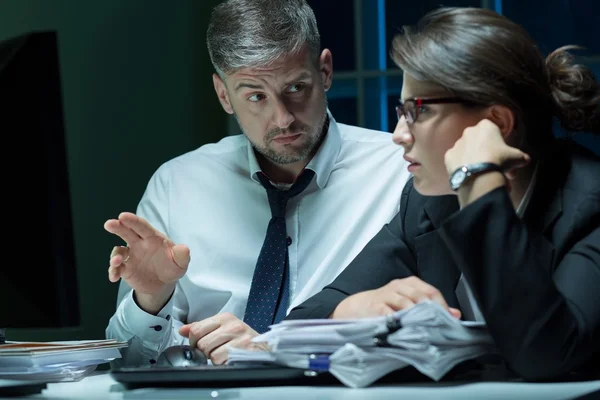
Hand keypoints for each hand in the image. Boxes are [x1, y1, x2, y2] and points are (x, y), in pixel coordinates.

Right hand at [104, 212, 189, 312]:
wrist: (164, 284)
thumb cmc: (172, 267)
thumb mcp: (181, 263)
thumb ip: (182, 256)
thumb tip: (185, 249)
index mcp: (152, 238)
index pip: (142, 227)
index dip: (133, 221)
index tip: (123, 216)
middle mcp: (139, 244)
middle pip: (127, 232)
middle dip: (118, 227)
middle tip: (109, 224)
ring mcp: (131, 256)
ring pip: (119, 251)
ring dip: (115, 255)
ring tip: (117, 261)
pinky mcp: (125, 269)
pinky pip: (116, 268)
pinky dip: (113, 271)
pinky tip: (114, 277)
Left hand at [179, 313, 268, 364]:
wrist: (265, 349)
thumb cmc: (243, 339)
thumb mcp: (224, 328)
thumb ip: (202, 328)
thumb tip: (183, 330)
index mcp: (225, 317)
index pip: (197, 329)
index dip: (194, 341)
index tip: (199, 344)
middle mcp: (233, 325)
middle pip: (202, 344)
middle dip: (205, 352)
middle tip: (215, 351)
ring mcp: (239, 338)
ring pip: (211, 354)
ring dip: (215, 359)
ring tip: (224, 355)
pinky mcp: (244, 351)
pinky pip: (222, 362)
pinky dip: (223, 364)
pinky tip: (230, 359)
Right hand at [331, 277, 460, 318]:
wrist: (355, 307)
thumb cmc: (383, 305)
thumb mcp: (407, 302)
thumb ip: (429, 306)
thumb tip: (454, 314)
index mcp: (408, 284)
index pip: (431, 291)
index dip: (442, 306)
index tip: (449, 320)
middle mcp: (398, 287)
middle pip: (421, 297)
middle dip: (432, 313)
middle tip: (439, 326)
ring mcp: (386, 296)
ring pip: (406, 304)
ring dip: (417, 317)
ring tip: (425, 328)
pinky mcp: (375, 306)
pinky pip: (389, 313)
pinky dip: (397, 321)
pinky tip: (403, 328)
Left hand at [444, 119, 530, 180]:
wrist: (478, 176)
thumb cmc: (499, 160)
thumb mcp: (517, 157)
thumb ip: (521, 156)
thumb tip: (525, 160)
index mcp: (485, 126)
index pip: (494, 131)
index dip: (500, 144)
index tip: (504, 156)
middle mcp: (469, 131)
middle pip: (480, 142)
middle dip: (489, 154)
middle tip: (497, 168)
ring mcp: (457, 144)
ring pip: (468, 151)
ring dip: (476, 160)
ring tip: (484, 175)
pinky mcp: (448, 156)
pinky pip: (457, 160)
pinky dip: (463, 166)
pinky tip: (470, 175)